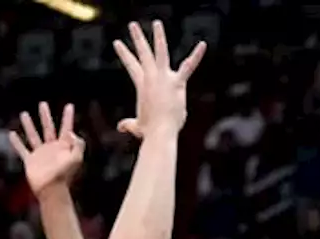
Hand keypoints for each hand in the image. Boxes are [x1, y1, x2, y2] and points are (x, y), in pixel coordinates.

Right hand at [10, 103, 85, 197]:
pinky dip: (16, 143)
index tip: (69, 106)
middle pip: (48, 128)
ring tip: (24, 113)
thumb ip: (77, 144)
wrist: (51, 190)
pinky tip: (12, 134)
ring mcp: (40, 154)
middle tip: (42, 104)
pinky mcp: (31, 161)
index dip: (68, 117)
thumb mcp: (76, 158)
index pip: (66, 128)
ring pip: (34, 136)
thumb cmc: (64, 175)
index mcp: (64, 146)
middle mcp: (52, 148)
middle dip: (45, 116)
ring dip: (29, 125)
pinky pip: (22, 150)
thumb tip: (71, 132)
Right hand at [112, 21, 205, 138]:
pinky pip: (189, 67)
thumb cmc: (150, 131)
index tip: (117, 43)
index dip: (124, 54)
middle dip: (137, 38)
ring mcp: (164, 78)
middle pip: (143, 53)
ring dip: (159, 37)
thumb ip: (129, 124)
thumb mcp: (137, 125)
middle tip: (132, 25)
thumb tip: (121, 128)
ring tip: (157, 23)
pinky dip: (196, 56)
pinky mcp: (177, 83)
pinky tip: (202, 45)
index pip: (131, 65)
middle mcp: (152, 78)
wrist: (160, 133)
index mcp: (142, 85)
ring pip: (161, 52)